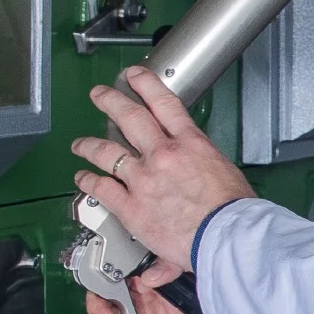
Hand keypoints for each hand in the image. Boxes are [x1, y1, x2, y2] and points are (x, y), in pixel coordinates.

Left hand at [73, 70, 252, 272]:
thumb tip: (197, 175)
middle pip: (130, 118)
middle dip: (111, 101)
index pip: (164, 104)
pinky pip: (101, 188)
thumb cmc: (232, 212)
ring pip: (107, 152)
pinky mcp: (131, 206)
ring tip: (80, 143)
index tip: (135, 76)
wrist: (226, 236)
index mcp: (190, 144)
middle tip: (100, 95)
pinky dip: (88, 181)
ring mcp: (143, 179)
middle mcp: (163, 155)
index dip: (146, 84)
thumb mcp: (225, 176)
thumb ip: (202, 171)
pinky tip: (82, 178)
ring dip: (89, 145)